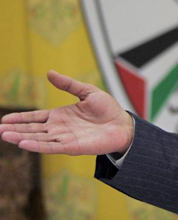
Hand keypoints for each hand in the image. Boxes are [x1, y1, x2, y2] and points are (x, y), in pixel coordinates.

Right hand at [0, 70, 133, 155]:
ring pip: (38, 138)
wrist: (123, 124)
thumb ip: (68, 84)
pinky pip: (51, 146)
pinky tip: (24, 143)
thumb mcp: (87, 92)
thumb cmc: (107, 109)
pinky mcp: (72, 147)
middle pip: (33, 129)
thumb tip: (49, 73)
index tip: (4, 119)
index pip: (36, 117)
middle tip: (0, 129)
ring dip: (22, 137)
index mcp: (61, 116)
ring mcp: (64, 138)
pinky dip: (37, 145)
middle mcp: (59, 128)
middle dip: (16, 129)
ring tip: (5, 135)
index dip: (21, 119)